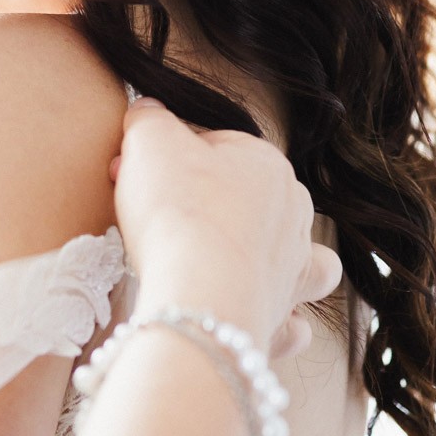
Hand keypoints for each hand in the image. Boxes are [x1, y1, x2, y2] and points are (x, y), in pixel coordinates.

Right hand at [111, 102, 339, 359]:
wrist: (201, 294)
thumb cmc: (179, 211)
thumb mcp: (149, 141)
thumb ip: (148, 119)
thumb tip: (146, 112)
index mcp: (269, 165)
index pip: (221, 149)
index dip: (171, 162)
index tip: (135, 180)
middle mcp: (293, 216)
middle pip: (253, 200)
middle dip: (208, 206)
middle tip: (157, 221)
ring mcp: (292, 270)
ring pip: (300, 258)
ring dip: (274, 260)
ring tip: (235, 265)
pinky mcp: (280, 319)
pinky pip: (292, 322)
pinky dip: (279, 321)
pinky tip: (252, 315)